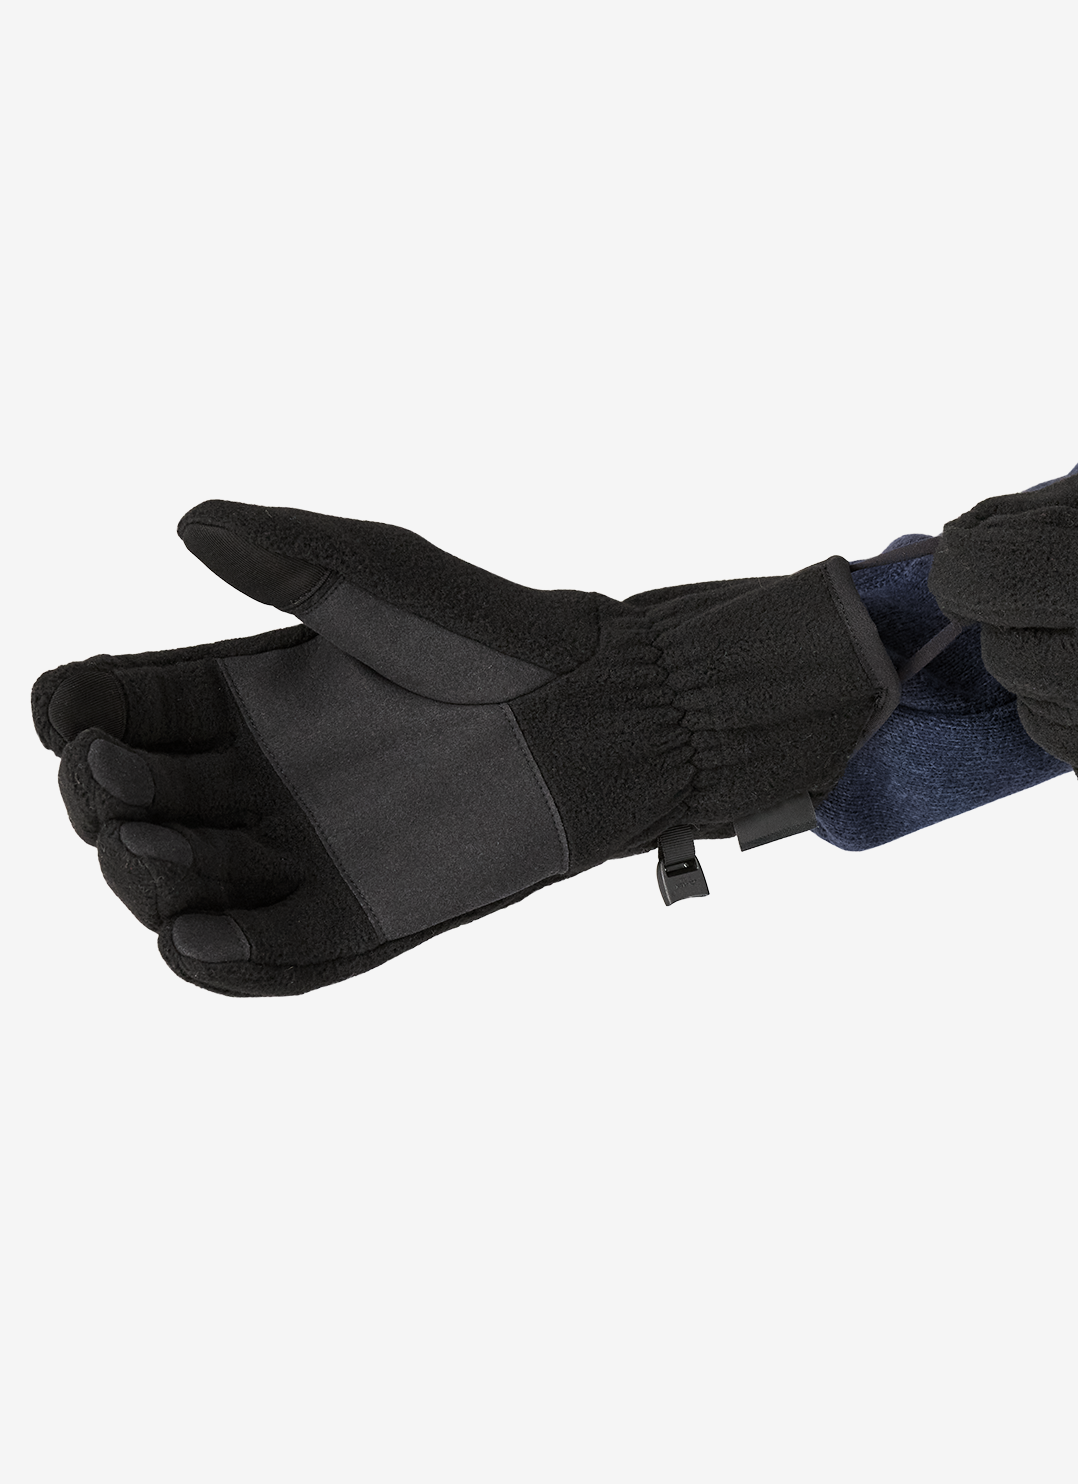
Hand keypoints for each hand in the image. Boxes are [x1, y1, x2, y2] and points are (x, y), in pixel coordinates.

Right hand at [32, 500, 900, 993]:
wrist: (598, 718)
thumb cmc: (497, 639)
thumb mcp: (386, 583)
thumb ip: (291, 554)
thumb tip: (192, 519)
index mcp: (248, 695)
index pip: (122, 713)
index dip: (80, 717)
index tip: (73, 714)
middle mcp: (261, 780)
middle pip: (131, 807)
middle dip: (101, 801)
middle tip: (111, 782)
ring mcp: (305, 855)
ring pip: (182, 888)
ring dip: (145, 879)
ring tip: (145, 852)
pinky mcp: (361, 919)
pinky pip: (269, 961)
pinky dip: (221, 964)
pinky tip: (191, 941)